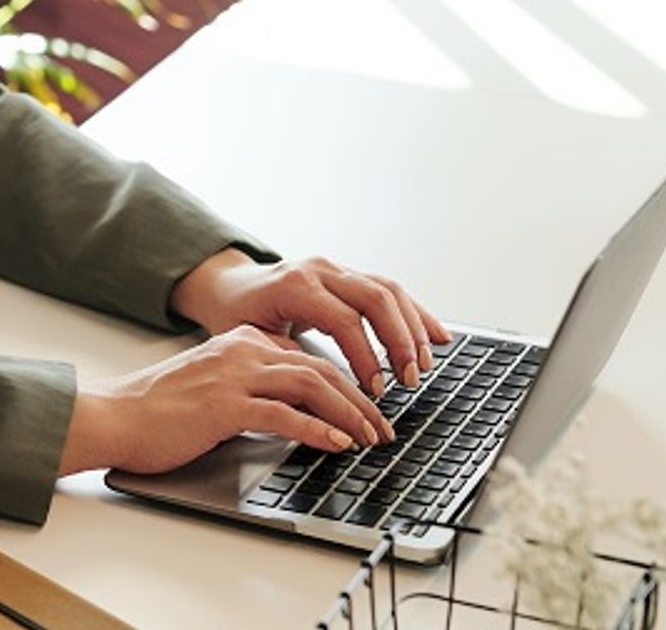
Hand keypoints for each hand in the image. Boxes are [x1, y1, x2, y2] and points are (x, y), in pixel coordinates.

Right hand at [58, 325, 393, 474]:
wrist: (113, 416)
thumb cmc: (156, 410)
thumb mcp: (213, 387)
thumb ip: (251, 389)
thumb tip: (296, 413)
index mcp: (240, 342)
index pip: (309, 358)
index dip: (347, 385)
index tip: (368, 411)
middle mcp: (241, 351)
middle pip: (320, 368)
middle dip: (360, 401)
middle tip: (382, 429)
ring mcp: (233, 375)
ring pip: (311, 385)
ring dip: (349, 414)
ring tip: (369, 439)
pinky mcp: (223, 405)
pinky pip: (284, 414)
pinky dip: (317, 430)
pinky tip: (336, 445)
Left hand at [168, 249, 449, 397]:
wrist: (229, 285)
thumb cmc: (236, 314)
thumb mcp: (250, 339)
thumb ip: (285, 360)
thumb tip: (317, 397)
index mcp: (295, 286)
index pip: (344, 319)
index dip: (365, 356)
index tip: (376, 388)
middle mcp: (320, 270)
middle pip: (375, 298)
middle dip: (399, 341)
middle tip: (409, 379)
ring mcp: (337, 270)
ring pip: (389, 290)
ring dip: (413, 328)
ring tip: (424, 364)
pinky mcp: (349, 276)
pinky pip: (390, 290)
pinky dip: (416, 314)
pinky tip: (436, 335)